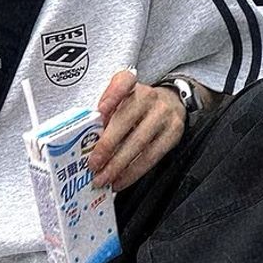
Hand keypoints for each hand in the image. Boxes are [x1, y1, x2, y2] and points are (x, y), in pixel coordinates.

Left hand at [88, 69, 185, 192]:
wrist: (172, 101)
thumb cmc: (137, 104)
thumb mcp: (121, 97)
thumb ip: (105, 111)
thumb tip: (88, 137)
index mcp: (132, 84)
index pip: (123, 82)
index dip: (111, 95)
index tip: (100, 111)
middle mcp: (149, 96)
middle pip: (126, 121)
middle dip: (107, 146)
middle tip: (93, 164)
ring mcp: (163, 115)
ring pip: (139, 143)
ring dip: (118, 165)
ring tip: (104, 179)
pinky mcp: (173, 133)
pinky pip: (152, 156)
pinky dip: (133, 172)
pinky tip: (121, 180)